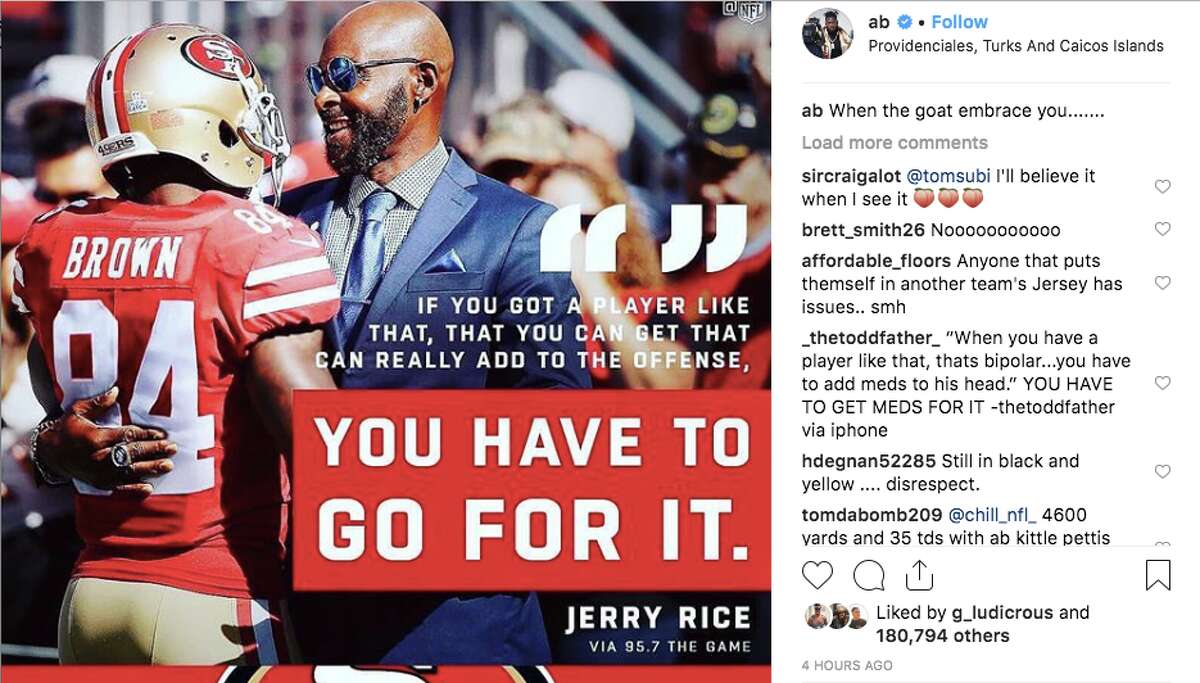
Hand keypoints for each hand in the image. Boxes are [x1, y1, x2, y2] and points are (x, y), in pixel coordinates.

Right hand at [36, 386, 177, 494]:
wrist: (49, 454)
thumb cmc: (66, 429)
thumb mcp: (77, 412)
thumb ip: (98, 403)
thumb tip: (116, 391)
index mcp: (96, 438)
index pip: (127, 435)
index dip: (146, 434)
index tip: (162, 434)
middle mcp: (100, 456)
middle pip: (133, 453)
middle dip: (154, 450)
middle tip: (173, 448)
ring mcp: (100, 472)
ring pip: (130, 470)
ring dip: (150, 468)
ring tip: (168, 466)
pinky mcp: (98, 483)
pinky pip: (118, 487)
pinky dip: (133, 488)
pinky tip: (148, 488)